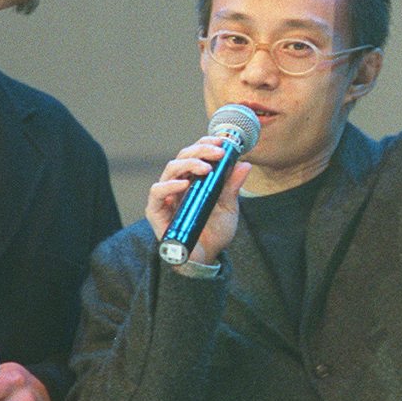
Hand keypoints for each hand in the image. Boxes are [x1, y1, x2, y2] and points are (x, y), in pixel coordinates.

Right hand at [145, 136, 251, 261]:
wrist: (205, 258)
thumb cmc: (213, 232)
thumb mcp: (229, 207)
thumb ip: (233, 186)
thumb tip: (245, 164)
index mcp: (194, 179)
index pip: (196, 154)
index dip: (207, 144)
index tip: (224, 142)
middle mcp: (178, 184)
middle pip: (183, 156)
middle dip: (202, 150)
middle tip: (219, 152)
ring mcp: (166, 197)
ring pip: (171, 169)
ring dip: (189, 163)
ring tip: (206, 168)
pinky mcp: (156, 211)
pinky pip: (157, 193)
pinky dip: (169, 185)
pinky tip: (185, 183)